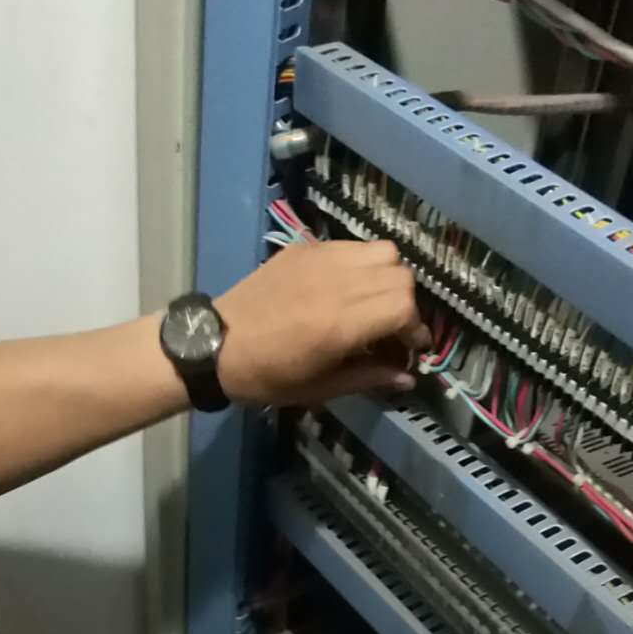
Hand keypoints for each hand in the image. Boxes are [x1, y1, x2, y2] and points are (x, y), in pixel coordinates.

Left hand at [213, 240, 429, 406]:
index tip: (411, 349)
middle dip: (407, 305)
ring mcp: (321, 258)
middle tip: (393, 329)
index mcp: (341, 322)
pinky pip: (353, 245)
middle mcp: (338, 281)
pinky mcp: (306, 248)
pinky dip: (364, 264)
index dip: (417, 330)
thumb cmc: (268, 375)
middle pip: (401, 276)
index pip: (405, 308)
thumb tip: (408, 378)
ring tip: (374, 303)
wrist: (216, 344)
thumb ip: (369, 378)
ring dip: (390, 277)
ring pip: (383, 252)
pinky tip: (348, 288)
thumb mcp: (321, 388)